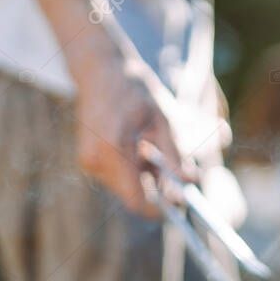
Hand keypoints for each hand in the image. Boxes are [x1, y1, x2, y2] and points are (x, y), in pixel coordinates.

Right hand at [73, 53, 187, 216]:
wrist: (100, 71)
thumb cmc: (134, 90)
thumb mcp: (162, 118)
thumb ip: (175, 153)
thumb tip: (191, 180)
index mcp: (114, 148)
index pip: (136, 199)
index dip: (159, 208)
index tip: (179, 203)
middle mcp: (96, 160)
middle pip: (133, 195)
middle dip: (156, 188)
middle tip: (175, 170)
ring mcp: (89, 162)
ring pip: (126, 187)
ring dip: (145, 176)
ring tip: (152, 146)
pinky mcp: (88, 160)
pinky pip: (117, 177)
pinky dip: (133, 169)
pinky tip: (139, 145)